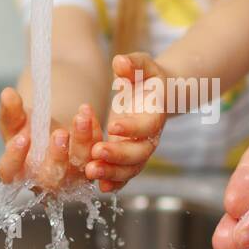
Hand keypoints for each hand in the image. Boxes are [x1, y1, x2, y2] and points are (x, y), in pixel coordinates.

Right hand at [0, 87, 102, 192]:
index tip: (22, 138)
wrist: (53, 133)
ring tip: (81, 118)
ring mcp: (70, 178)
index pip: (10, 171)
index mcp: (19, 172)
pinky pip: (95, 154)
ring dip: (82, 141)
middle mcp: (45, 181)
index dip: (15, 157)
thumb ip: (11, 111)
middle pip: (51, 177)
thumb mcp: (17, 122)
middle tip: (60, 133)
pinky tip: (88, 113)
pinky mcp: (91, 168)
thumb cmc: (30, 134)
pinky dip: (94, 134)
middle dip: (57, 156)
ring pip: (79, 166)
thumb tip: (8, 94)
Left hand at [86, 52, 169, 193]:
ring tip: (91, 172)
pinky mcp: (129, 157)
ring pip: (131, 168)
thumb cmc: (147, 79)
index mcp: (155, 115)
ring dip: (112, 173)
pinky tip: (100, 187)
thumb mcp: (142, 66)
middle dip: (118, 156)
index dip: (132, 128)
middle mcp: (150, 137)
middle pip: (139, 154)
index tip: (113, 126)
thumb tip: (120, 62)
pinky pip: (125, 175)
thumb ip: (133, 64)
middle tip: (96, 153)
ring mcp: (140, 150)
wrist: (157, 96)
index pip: (147, 126)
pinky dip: (114, 182)